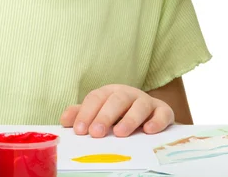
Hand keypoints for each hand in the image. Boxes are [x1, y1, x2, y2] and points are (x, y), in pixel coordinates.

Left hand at [60, 84, 174, 136]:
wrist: (150, 113)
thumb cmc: (119, 114)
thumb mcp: (99, 112)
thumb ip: (81, 114)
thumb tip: (64, 121)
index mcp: (109, 92)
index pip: (95, 99)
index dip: (86, 113)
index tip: (79, 130)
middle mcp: (127, 94)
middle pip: (115, 100)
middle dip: (104, 116)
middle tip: (96, 133)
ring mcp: (146, 101)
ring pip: (138, 105)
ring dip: (129, 119)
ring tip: (119, 133)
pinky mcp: (163, 110)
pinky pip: (162, 113)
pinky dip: (156, 121)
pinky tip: (149, 131)